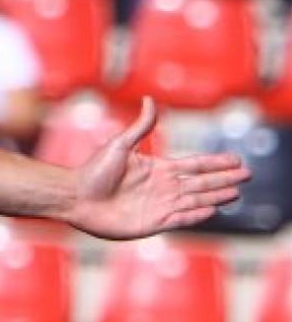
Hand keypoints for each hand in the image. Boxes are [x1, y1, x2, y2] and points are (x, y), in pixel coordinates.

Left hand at [64, 98, 249, 238]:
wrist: (75, 197)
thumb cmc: (93, 171)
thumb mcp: (120, 145)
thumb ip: (141, 126)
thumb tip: (150, 99)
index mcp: (158, 169)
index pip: (194, 165)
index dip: (215, 163)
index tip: (236, 160)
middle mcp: (162, 188)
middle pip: (200, 183)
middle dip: (224, 179)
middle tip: (247, 175)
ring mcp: (158, 206)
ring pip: (195, 200)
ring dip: (215, 196)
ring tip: (236, 193)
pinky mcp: (151, 223)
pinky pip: (180, 219)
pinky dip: (196, 215)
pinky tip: (213, 210)